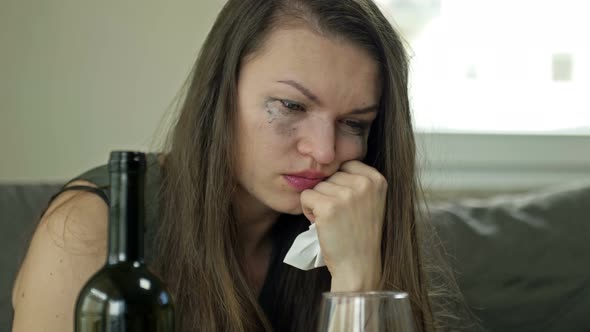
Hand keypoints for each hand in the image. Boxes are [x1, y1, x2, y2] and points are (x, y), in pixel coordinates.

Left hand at [300, 160, 386, 291]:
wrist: (358, 266)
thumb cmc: (360, 235)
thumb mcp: (370, 201)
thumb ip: (358, 181)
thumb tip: (329, 160)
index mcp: (377, 179)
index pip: (346, 164)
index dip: (340, 184)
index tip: (347, 205)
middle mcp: (364, 183)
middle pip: (330, 174)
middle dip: (328, 193)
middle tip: (339, 216)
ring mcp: (346, 194)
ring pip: (317, 185)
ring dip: (318, 202)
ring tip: (332, 221)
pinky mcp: (328, 206)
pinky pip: (306, 196)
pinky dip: (307, 210)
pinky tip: (321, 224)